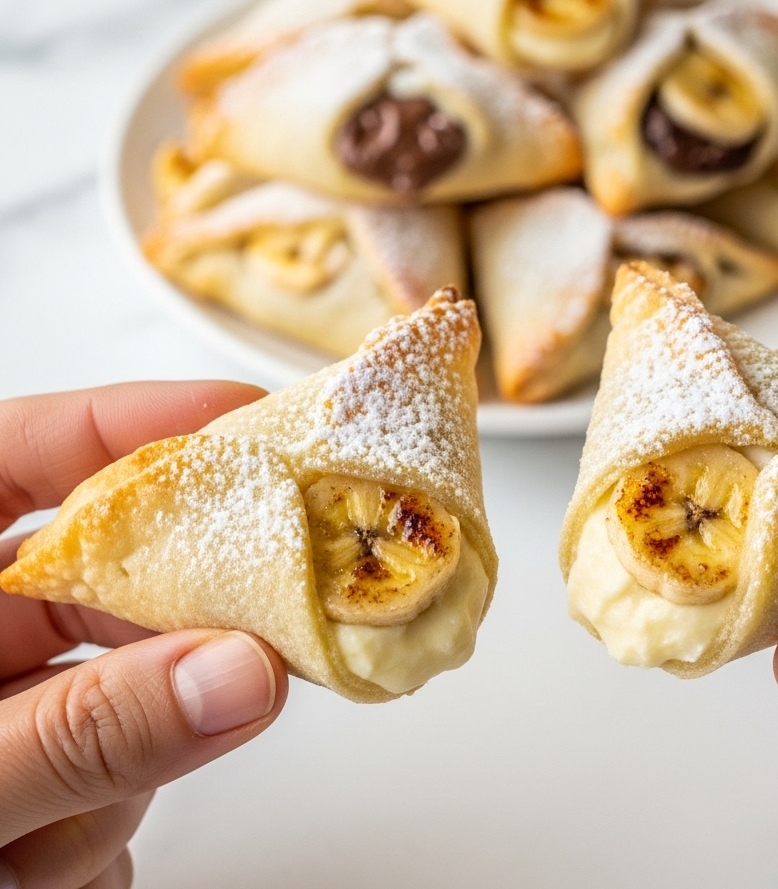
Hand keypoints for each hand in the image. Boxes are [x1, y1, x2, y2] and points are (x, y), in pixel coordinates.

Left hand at [0, 381, 288, 887]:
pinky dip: (96, 826)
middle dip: (179, 616)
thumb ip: (76, 733)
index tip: (251, 421)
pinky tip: (38, 872)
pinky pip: (114, 771)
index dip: (140, 420)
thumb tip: (239, 675)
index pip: (26, 450)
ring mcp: (3, 706)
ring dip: (117, 765)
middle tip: (265, 626)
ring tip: (38, 854)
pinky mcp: (38, 777)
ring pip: (126, 686)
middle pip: (108, 569)